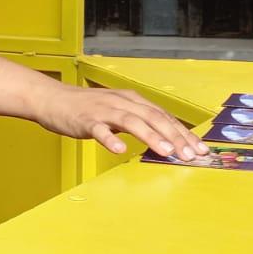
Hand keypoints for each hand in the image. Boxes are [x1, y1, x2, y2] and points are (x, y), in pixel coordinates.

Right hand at [33, 84, 207, 159]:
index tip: (199, 149)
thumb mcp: (118, 110)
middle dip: (174, 137)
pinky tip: (119, 149)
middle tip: (189, 155)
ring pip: (132, 122)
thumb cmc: (86, 108)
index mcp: (133, 100)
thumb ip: (140, 121)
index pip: (165, 116)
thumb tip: (166, 138)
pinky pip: (100, 130)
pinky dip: (110, 139)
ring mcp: (104, 111)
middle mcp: (122, 102)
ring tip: (165, 152)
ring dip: (151, 136)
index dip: (184, 133)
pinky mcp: (86, 120)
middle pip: (154, 118)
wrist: (53, 99)